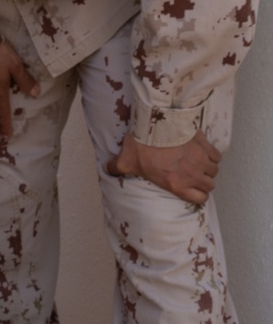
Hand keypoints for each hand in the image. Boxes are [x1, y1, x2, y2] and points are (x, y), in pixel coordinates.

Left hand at [106, 131, 220, 204]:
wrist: (158, 124)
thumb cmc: (143, 145)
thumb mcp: (126, 161)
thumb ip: (117, 168)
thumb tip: (107, 169)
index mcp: (176, 184)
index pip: (200, 198)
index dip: (198, 196)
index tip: (194, 192)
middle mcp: (192, 175)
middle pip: (209, 185)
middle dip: (203, 182)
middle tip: (195, 177)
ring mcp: (201, 160)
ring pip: (214, 170)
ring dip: (208, 169)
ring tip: (199, 165)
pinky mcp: (205, 145)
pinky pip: (217, 156)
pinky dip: (212, 156)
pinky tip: (203, 153)